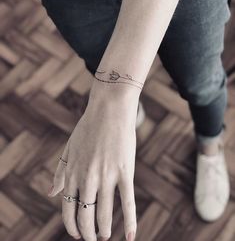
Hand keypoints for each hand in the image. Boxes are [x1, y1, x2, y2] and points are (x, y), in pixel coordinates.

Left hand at [48, 82, 139, 240]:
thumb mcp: (69, 149)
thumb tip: (51, 193)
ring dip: (104, 230)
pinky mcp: (124, 171)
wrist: (109, 110)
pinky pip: (127, 202)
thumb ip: (60, 173)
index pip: (68, 209)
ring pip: (104, 213)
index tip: (77, 233)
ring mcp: (106, 175)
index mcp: (72, 173)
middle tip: (92, 238)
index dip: (72, 226)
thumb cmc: (89, 128)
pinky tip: (131, 237)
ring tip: (105, 236)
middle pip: (85, 216)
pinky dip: (130, 221)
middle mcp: (87, 178)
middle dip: (87, 232)